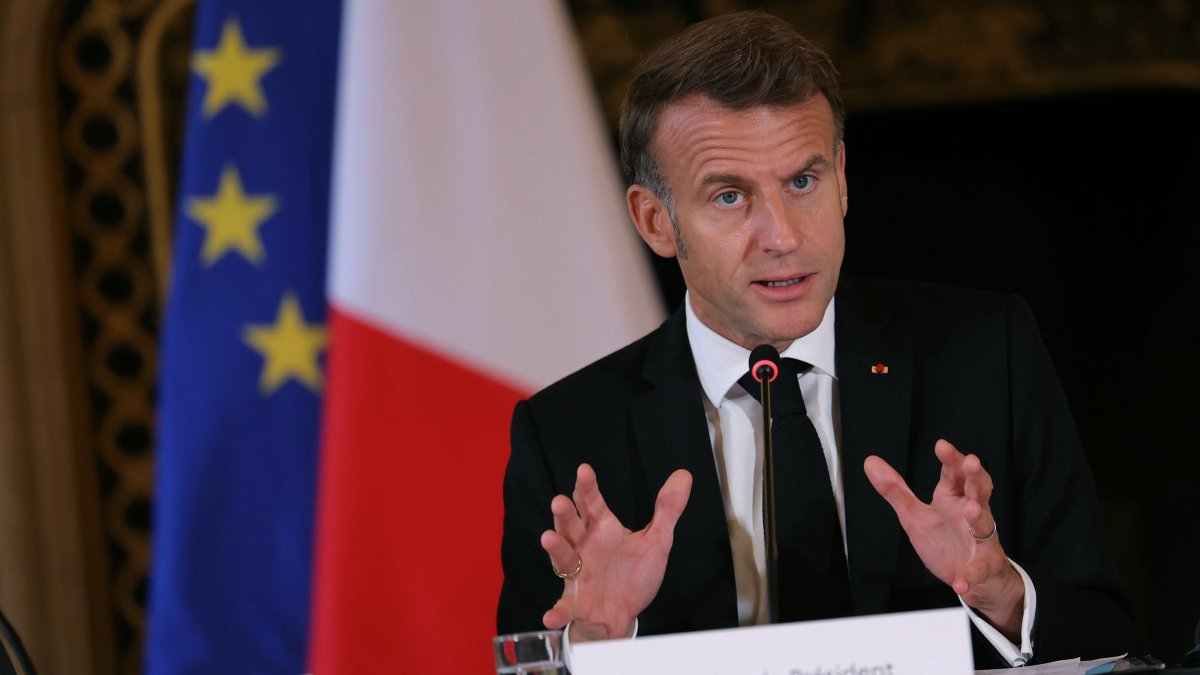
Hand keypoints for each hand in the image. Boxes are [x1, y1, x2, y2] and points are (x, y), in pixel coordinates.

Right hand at [540, 463, 691, 642]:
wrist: (623, 614)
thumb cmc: (633, 574)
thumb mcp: (656, 540)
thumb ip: (667, 509)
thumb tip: (684, 476)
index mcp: (602, 530)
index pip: (592, 504)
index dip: (587, 487)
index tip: (584, 471)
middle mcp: (584, 548)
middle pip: (571, 526)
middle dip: (564, 514)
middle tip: (560, 501)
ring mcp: (578, 575)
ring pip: (563, 558)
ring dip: (555, 548)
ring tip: (548, 538)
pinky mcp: (577, 603)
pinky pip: (565, 607)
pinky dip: (557, 612)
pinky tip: (551, 616)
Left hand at [864, 439, 1024, 638]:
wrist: (972, 578)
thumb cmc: (945, 540)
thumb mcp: (914, 515)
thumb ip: (895, 490)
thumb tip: (870, 462)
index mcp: (953, 498)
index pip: (954, 473)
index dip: (951, 458)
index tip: (941, 445)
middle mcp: (971, 514)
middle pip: (978, 489)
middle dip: (975, 475)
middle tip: (971, 461)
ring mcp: (981, 540)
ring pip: (985, 524)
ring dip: (979, 516)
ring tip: (972, 510)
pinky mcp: (983, 567)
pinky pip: (978, 570)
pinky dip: (970, 576)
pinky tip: (962, 581)